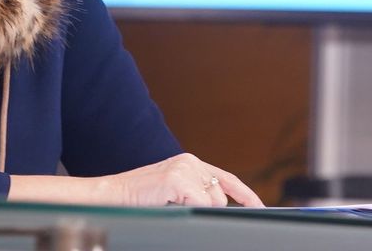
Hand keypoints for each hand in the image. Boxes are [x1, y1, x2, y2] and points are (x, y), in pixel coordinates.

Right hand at [113, 152, 264, 207]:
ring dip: (194, 209)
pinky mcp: (177, 179)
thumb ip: (195, 194)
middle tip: (182, 209)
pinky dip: (188, 209)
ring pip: (212, 201)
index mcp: (191, 163)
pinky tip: (168, 204)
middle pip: (220, 195)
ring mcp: (184, 168)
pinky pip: (199, 203)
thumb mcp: (173, 194)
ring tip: (168, 205)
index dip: (246, 195)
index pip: (228, 179)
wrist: (110, 196)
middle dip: (210, 209)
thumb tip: (220, 207)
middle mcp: (191, 161)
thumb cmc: (139, 200)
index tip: (261, 208)